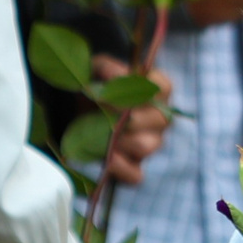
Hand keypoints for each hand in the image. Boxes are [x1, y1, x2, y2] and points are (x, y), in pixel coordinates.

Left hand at [91, 55, 173, 185]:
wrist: (79, 115)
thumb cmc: (96, 90)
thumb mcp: (96, 72)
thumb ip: (104, 67)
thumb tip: (110, 74)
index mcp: (155, 92)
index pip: (163, 87)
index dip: (140, 88)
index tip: (111, 90)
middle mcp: (159, 119)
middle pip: (160, 119)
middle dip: (128, 115)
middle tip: (103, 111)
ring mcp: (150, 144)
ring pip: (148, 145)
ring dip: (122, 139)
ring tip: (103, 133)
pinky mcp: (135, 167)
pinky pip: (137, 175)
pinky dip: (121, 168)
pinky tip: (107, 159)